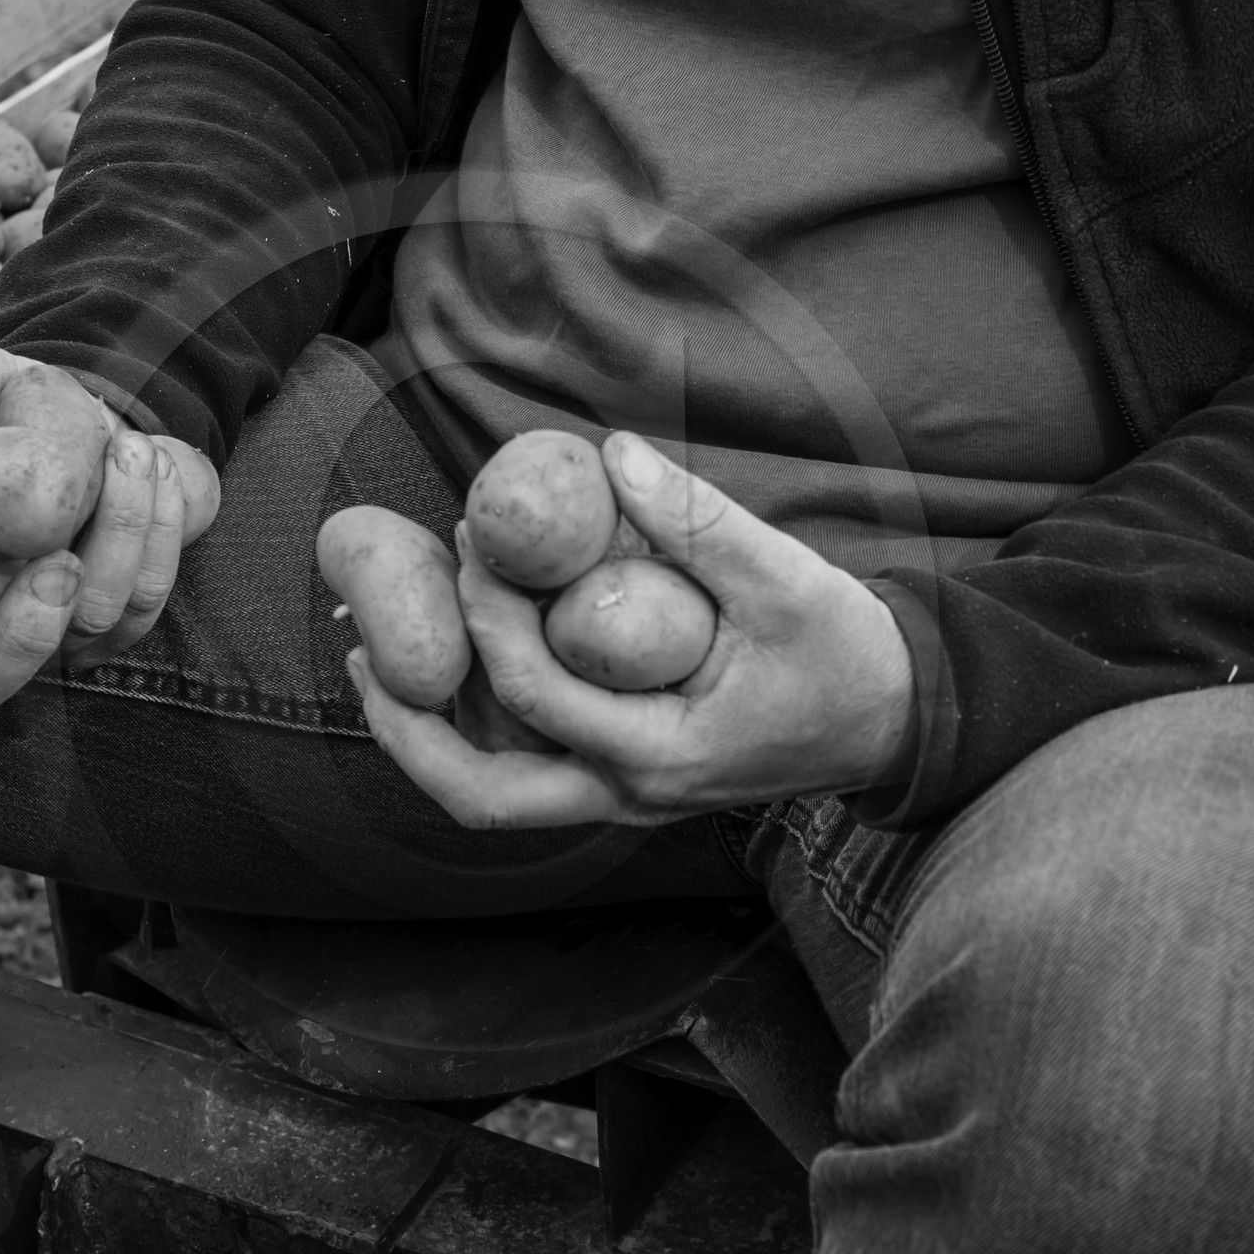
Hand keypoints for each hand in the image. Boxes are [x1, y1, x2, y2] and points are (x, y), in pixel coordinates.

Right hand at [0, 342, 218, 708]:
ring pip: (79, 629)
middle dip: (17, 630)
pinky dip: (156, 533)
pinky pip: (140, 604)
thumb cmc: (32, 416)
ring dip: (115, 539)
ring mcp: (49, 630)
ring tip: (130, 451)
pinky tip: (155, 468)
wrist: (118, 438)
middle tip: (57, 562)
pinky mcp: (113, 629)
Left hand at [347, 430, 917, 827]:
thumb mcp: (787, 579)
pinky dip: (475, 728)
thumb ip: (698, 520)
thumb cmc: (844, 656)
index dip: (488, 615)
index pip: (538, 693)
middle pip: (483, 795)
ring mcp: (620, 797)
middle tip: (363, 656)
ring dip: (429, 737)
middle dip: (409, 731)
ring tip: (377, 665)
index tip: (470, 540)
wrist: (889, 721)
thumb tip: (608, 455)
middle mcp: (628, 794)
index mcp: (664, 757)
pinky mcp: (620, 779)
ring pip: (495, 795)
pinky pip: (525, 771)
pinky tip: (449, 667)